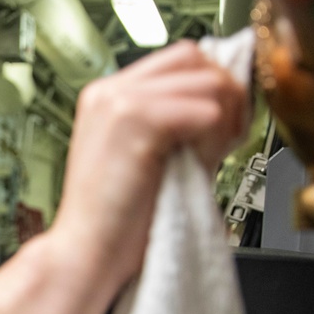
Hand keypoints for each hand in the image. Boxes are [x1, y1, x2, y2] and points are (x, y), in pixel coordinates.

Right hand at [51, 40, 246, 292]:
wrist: (86, 255)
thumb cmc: (117, 221)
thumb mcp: (147, 157)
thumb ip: (176, 124)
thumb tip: (226, 103)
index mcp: (108, 96)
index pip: (180, 60)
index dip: (212, 88)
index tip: (221, 126)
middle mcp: (110, 90)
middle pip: (197, 58)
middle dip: (225, 94)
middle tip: (225, 139)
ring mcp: (120, 101)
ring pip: (209, 82)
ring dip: (225, 119)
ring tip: (210, 157)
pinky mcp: (135, 121)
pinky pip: (206, 111)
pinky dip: (215, 139)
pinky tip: (200, 165)